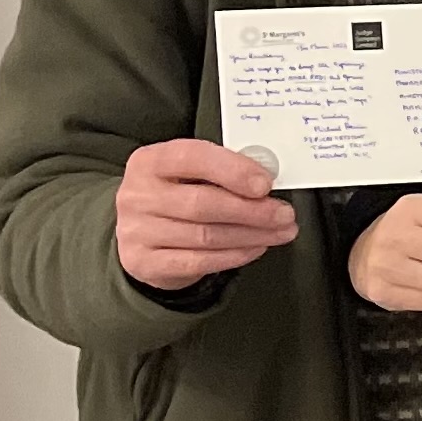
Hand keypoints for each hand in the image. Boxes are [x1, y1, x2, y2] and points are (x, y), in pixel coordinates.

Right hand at [116, 139, 297, 290]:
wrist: (141, 234)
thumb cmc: (176, 196)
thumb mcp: (189, 173)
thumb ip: (222, 171)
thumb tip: (266, 181)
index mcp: (150, 162)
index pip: (192, 158)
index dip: (233, 170)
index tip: (265, 184)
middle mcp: (137, 195)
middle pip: (202, 203)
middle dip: (252, 210)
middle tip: (284, 214)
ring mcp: (137, 231)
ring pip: (205, 236)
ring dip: (252, 235)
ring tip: (280, 232)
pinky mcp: (144, 262)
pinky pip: (198, 261)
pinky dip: (234, 255)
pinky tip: (256, 247)